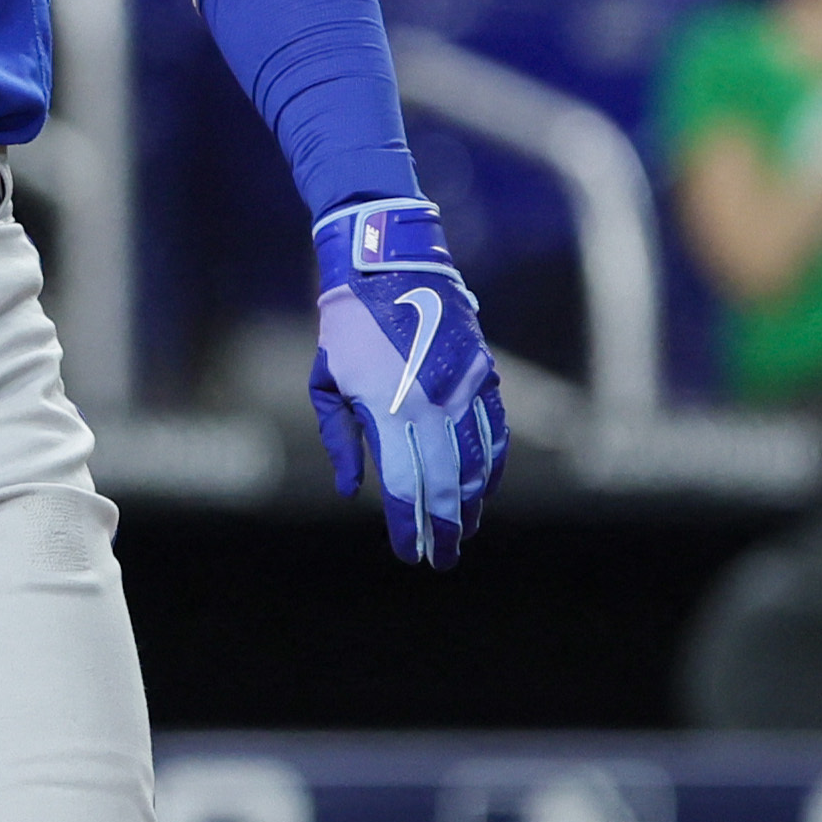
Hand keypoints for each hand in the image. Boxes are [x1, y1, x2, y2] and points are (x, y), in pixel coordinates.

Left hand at [309, 197, 506, 568]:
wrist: (391, 263)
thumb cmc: (347, 324)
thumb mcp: (326, 382)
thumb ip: (341, 439)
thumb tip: (352, 490)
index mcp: (388, 408)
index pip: (405, 485)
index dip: (409, 525)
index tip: (411, 554)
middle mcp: (431, 403)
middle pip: (445, 483)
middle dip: (444, 527)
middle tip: (441, 558)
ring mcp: (463, 389)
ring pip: (477, 462)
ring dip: (471, 502)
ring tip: (464, 530)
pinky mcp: (483, 374)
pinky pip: (495, 431)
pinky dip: (493, 465)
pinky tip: (484, 488)